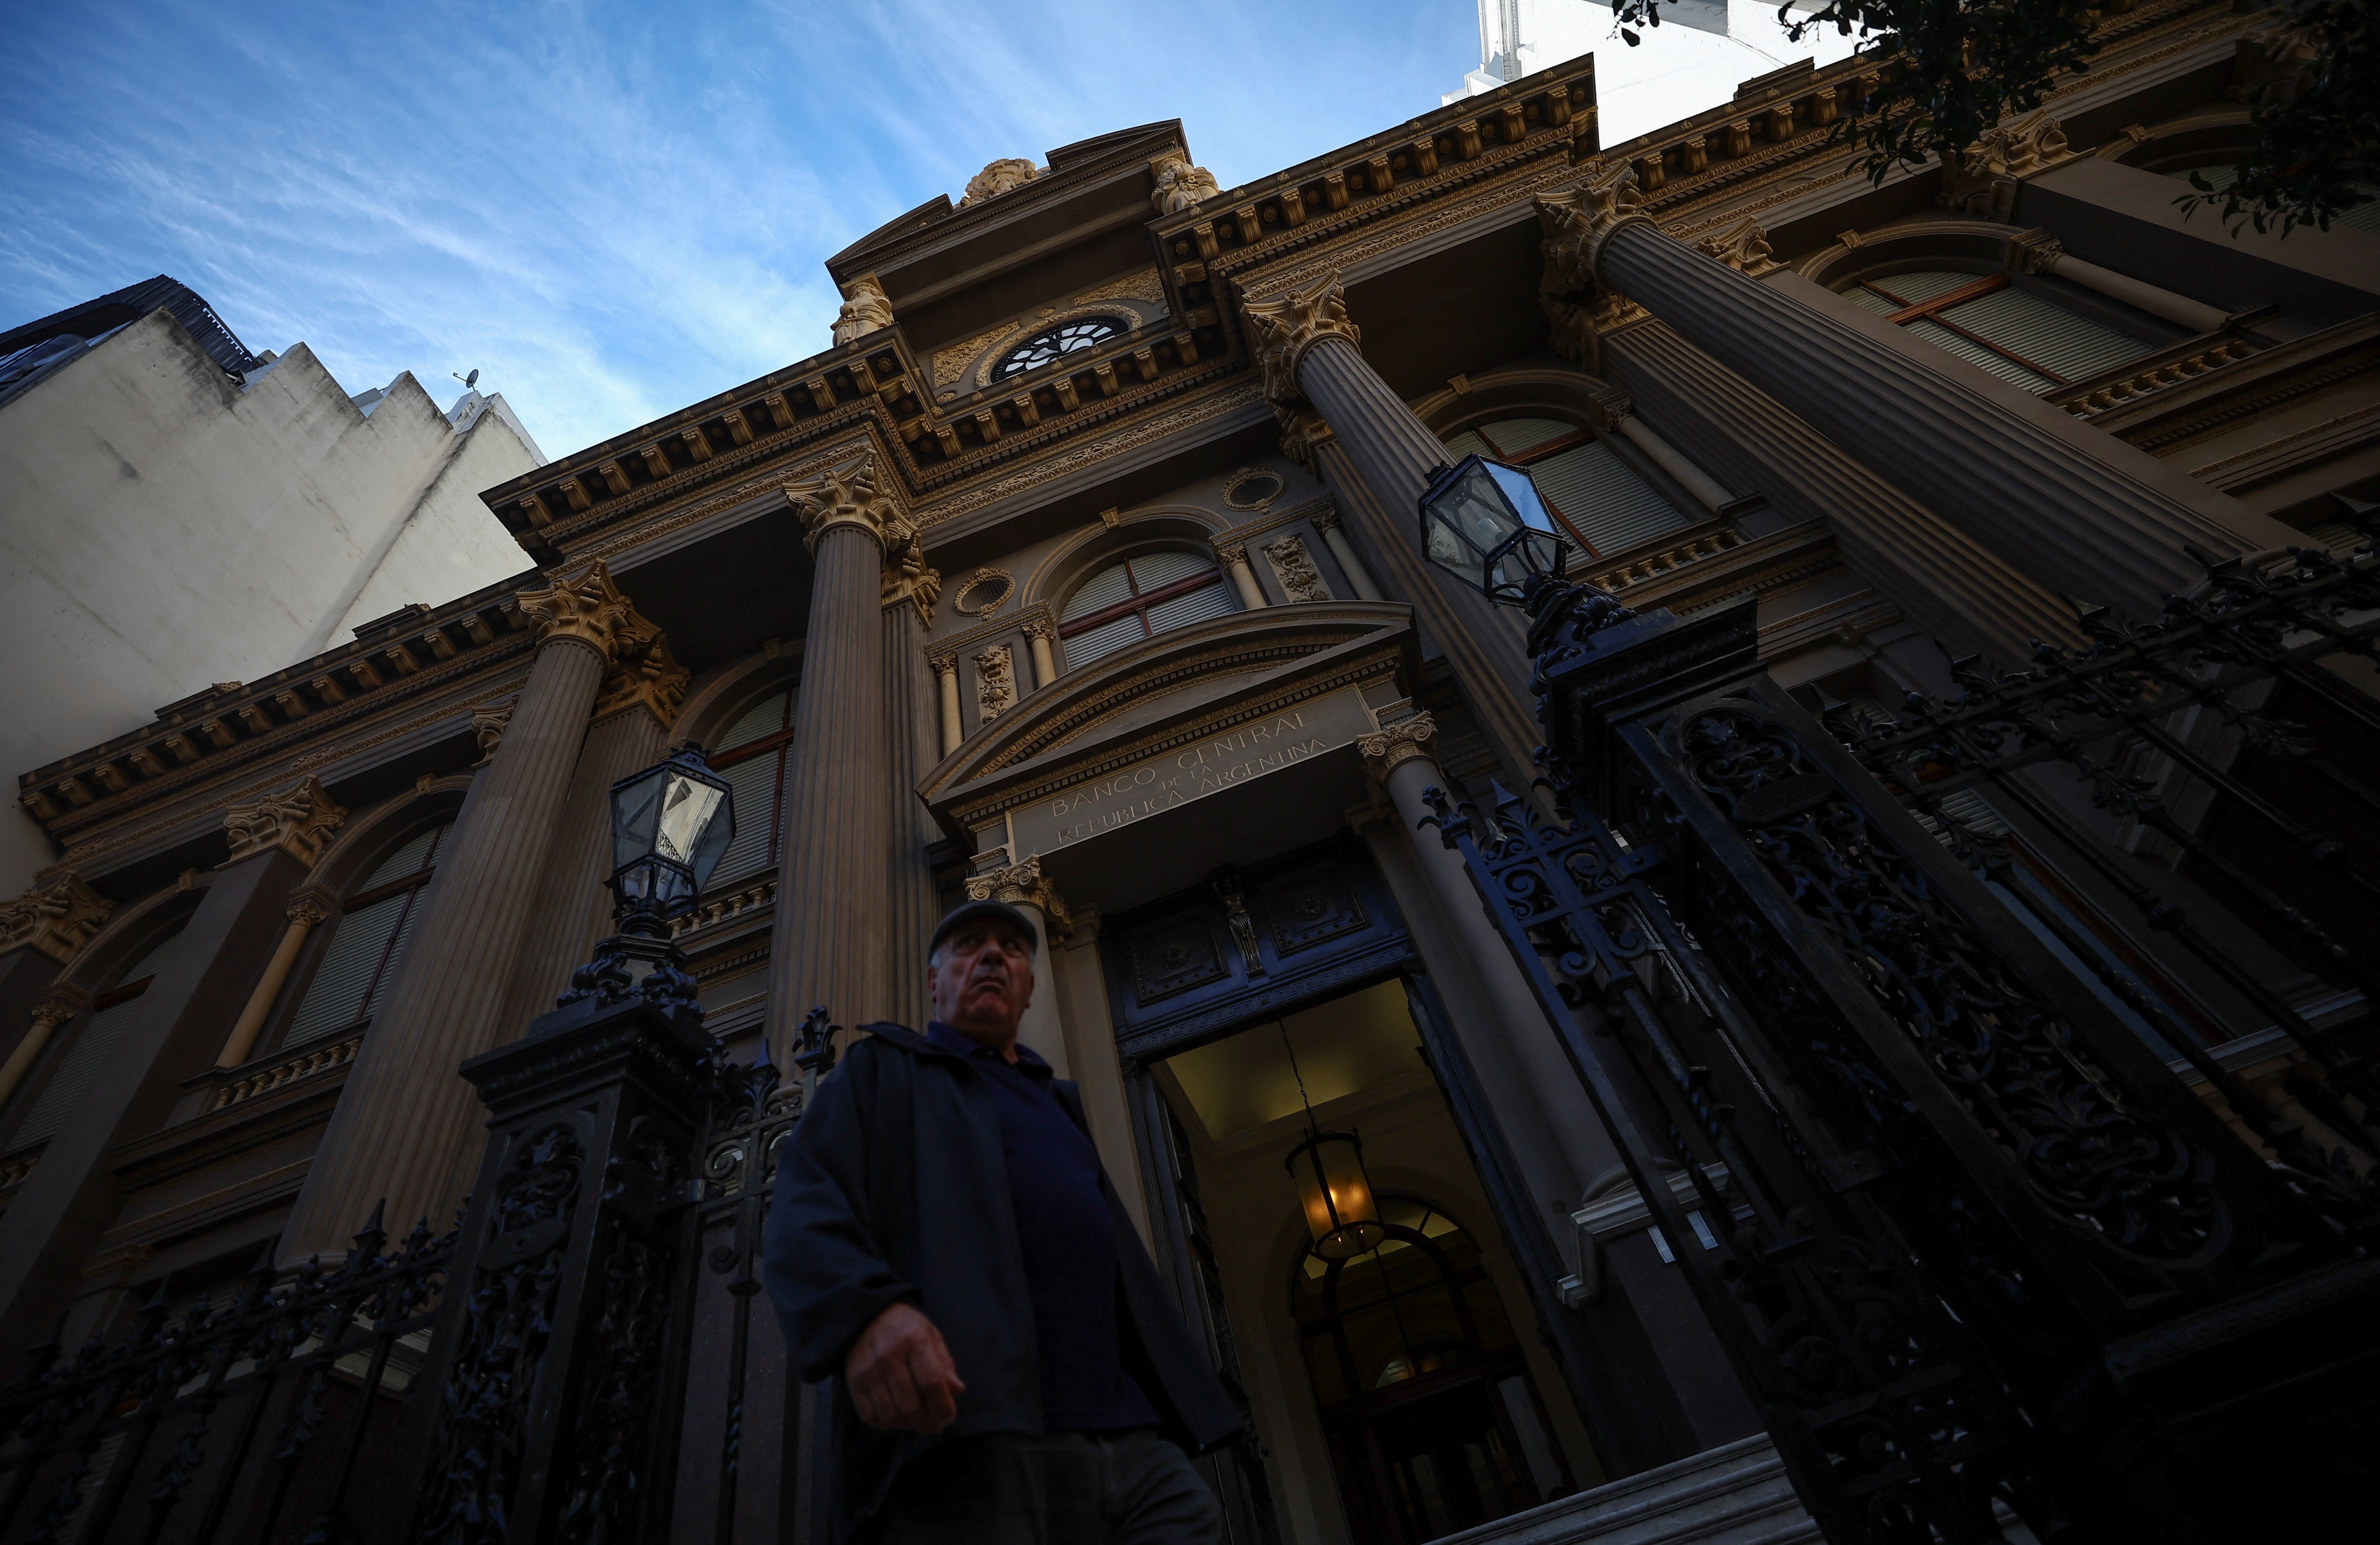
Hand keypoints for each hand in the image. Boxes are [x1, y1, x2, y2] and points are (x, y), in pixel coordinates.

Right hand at [844, 1302, 965, 1433]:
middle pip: (910, 1404)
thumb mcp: (931, 1335)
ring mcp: (868, 1370)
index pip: (931, 1382)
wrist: (867, 1315)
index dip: (942, 1406)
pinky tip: (897, 1419)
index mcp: (913, 1340)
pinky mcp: (853, 1381)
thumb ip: (944, 1364)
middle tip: (935, 1426)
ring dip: (908, 1426)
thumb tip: (958, 1391)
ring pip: (889, 1415)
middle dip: (927, 1423)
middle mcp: (888, 1356)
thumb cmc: (905, 1328)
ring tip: (917, 1423)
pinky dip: (885, 1425)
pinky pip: (869, 1415)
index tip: (949, 1417)